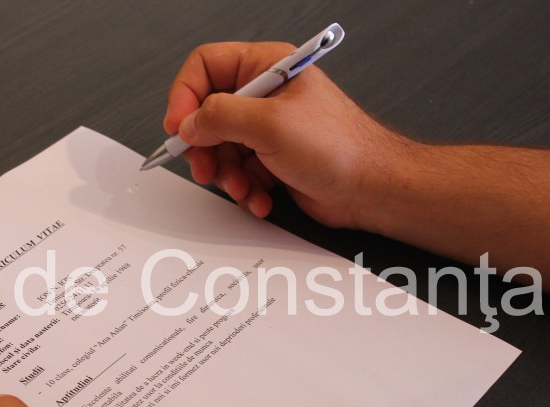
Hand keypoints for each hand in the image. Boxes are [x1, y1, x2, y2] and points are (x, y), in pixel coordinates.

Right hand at [164, 42, 409, 227]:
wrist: (371, 189)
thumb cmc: (340, 148)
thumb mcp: (270, 125)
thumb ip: (221, 117)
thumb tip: (189, 122)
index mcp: (267, 67)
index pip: (206, 66)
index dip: (185, 95)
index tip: (179, 126)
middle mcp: (265, 95)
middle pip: (208, 113)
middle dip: (205, 146)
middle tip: (206, 167)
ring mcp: (268, 129)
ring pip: (221, 148)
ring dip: (227, 175)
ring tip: (242, 187)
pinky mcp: (272, 159)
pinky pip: (239, 172)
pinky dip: (245, 189)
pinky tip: (260, 197)